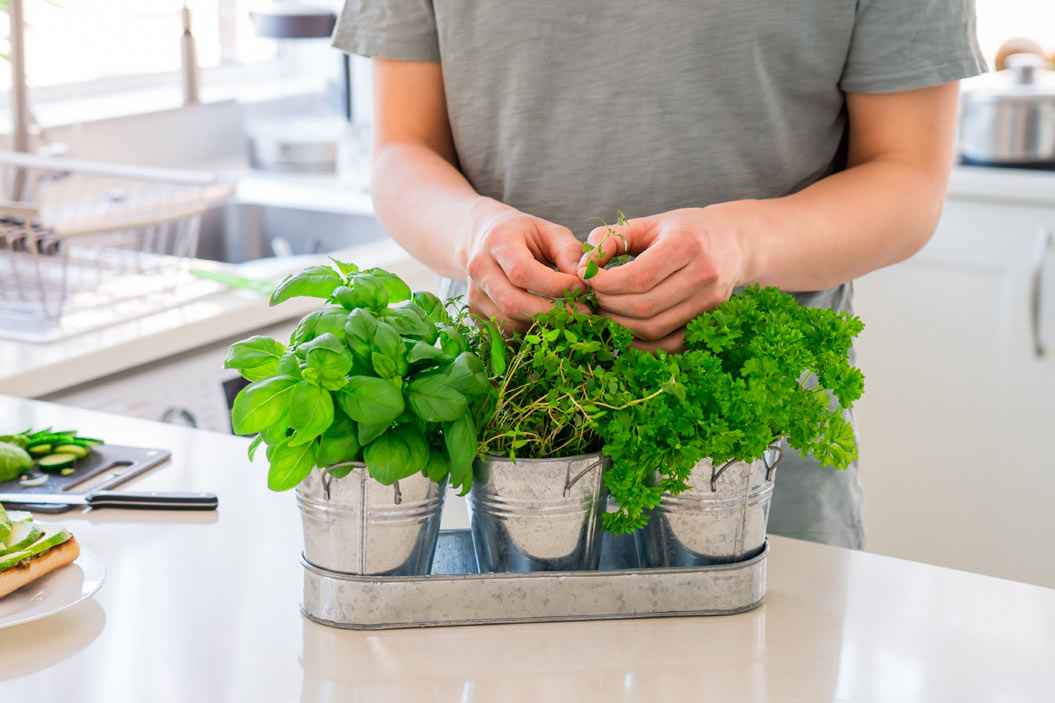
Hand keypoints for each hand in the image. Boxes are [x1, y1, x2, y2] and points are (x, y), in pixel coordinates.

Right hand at [465, 205, 586, 332]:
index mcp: (498, 241)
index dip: (554, 285)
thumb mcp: (550, 232)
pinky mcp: (475, 312)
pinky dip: (528, 331)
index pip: (522, 272)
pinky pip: (503, 332)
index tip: (580, 287)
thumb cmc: (524, 236)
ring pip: (509, 322)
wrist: (486, 240)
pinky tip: (544, 319)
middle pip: (513, 302)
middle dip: (550, 312)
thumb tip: (582, 277)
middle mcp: (479, 268)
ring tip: (565, 315)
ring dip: (542, 324)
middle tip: (580, 311)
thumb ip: (569, 251)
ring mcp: (473, 293)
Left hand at [577, 207, 747, 351]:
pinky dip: (640, 344)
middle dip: (609, 305)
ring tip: (606, 311)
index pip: (638, 277)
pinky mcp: (709, 322)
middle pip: (644, 307)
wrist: (731, 243)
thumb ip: (609, 239)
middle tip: (594, 297)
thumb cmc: (680, 230)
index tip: (586, 278)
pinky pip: (669, 346)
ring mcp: (710, 302)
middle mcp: (704, 275)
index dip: (605, 283)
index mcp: (687, 243)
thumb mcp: (646, 224)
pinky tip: (624, 328)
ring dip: (620, 326)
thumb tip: (582, 267)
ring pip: (654, 329)